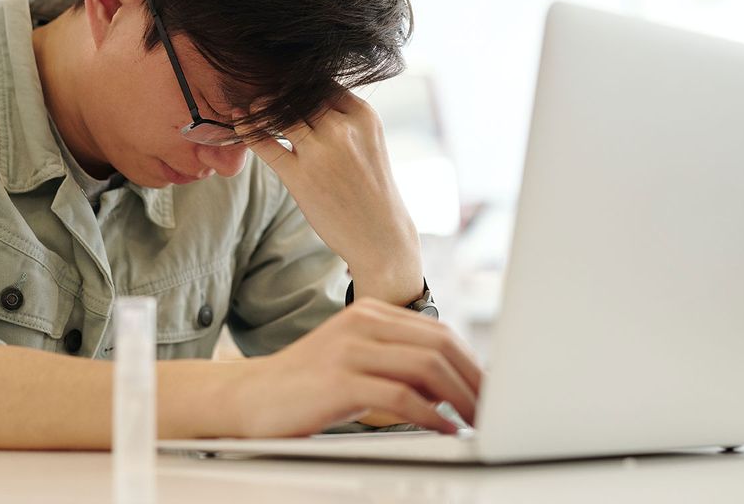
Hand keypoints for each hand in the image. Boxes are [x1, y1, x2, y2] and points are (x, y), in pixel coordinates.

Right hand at [230, 298, 481, 436]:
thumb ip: (395, 362)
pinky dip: (431, 415)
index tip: (490, 390)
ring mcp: (349, 349)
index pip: (438, 331)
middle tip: (493, 409)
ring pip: (426, 366)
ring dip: (461, 397)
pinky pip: (401, 395)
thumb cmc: (305, 387)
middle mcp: (362, 323)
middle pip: (440, 344)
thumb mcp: (354, 361)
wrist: (249, 398)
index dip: (472, 362)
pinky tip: (443, 429)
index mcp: (369, 314)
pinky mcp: (339, 380)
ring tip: (476, 421)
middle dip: (474, 379)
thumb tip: (451, 384)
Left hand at [236, 91, 422, 299]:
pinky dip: (247, 128)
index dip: (299, 81)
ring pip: (279, 112)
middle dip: (278, 91)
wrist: (380, 236)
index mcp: (362, 115)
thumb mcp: (368, 141)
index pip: (322, 82)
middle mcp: (342, 128)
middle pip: (298, 93)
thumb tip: (305, 96)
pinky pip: (264, 142)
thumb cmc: (371, 188)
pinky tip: (238, 120)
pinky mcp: (299, 176)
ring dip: (261, 106)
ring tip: (251, 106)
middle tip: (259, 87)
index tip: (284, 83)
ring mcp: (320, 151)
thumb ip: (342, 117)